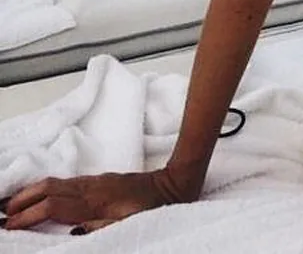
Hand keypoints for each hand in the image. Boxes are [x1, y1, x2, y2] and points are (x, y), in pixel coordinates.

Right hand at [2, 167, 196, 233]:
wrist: (176, 183)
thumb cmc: (156, 208)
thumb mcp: (132, 224)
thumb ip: (103, 228)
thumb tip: (74, 230)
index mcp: (98, 201)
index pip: (55, 206)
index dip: (30, 215)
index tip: (9, 226)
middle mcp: (94, 187)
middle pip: (51, 188)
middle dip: (23, 199)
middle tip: (0, 213)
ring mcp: (97, 181)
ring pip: (58, 182)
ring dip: (32, 191)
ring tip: (11, 203)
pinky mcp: (102, 179)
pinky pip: (68, 182)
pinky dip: (48, 187)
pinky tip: (41, 194)